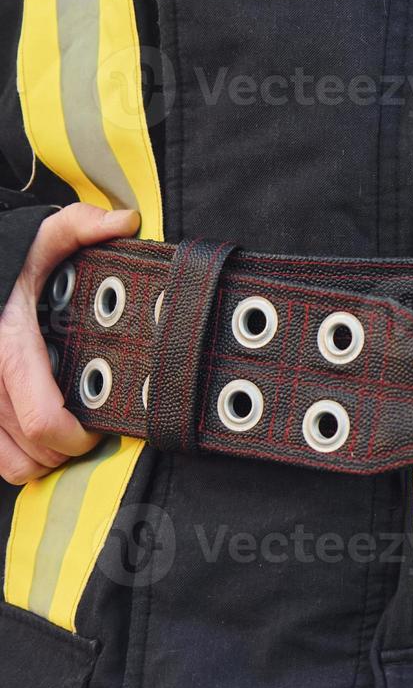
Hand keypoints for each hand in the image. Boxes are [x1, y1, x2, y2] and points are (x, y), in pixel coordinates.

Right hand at [0, 204, 138, 483]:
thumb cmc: (0, 258)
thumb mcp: (39, 237)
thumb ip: (79, 226)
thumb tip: (125, 222)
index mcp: (7, 349)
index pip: (45, 422)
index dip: (78, 438)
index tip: (99, 427)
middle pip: (34, 453)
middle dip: (69, 450)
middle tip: (90, 430)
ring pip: (13, 465)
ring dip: (44, 459)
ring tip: (66, 434)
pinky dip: (18, 457)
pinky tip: (36, 435)